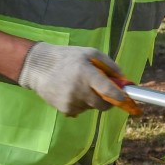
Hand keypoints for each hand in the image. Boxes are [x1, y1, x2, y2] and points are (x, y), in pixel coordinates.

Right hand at [17, 43, 140, 115]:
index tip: (126, 98)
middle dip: (108, 101)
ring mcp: (71, 102)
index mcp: (86, 74)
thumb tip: (123, 79)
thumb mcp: (89, 53)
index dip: (120, 97)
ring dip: (91, 100)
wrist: (38, 67)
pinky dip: (81, 104)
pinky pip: (81, 111)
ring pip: (92, 108)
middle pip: (103, 105)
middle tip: (103, 92)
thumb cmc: (67, 57)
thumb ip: (108, 65)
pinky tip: (71, 92)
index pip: (108, 91)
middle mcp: (79, 90)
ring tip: (79, 86)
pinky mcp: (65, 109)